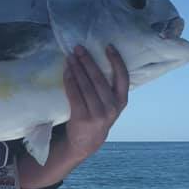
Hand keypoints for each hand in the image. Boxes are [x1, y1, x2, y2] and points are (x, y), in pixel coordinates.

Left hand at [62, 44, 128, 160]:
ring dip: (76, 68)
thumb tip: (95, 59)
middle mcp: (112, 107)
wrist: (86, 142)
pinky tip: (66, 71)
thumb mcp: (110, 104)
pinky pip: (74, 94)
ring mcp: (97, 114)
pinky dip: (69, 80)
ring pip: (85, 85)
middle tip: (78, 48)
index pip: (123, 77)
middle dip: (88, 61)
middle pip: (99, 79)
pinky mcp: (82, 117)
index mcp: (121, 101)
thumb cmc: (98, 115)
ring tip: (70, 57)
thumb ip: (108, 88)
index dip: (116, 60)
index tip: (108, 46)